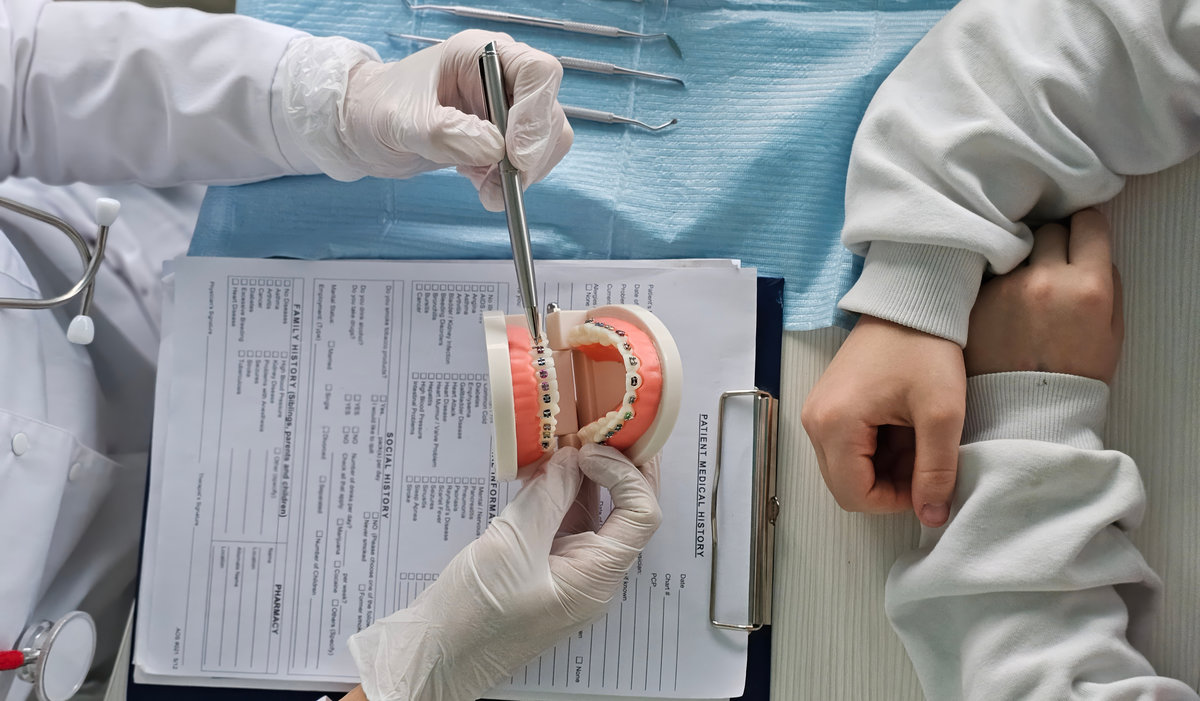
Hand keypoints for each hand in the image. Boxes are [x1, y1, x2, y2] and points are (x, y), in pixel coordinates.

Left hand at [281, 30, 571, 209]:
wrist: (367, 130)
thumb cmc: (380, 109)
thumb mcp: (404, 122)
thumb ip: (448, 133)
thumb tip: (495, 150)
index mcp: (483, 54)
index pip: (539, 73)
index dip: (536, 115)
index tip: (514, 154)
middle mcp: (504, 77)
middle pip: (549, 113)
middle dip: (529, 156)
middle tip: (500, 184)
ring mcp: (508, 109)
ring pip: (544, 144)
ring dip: (519, 175)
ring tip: (482, 186)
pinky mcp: (505, 139)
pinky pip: (529, 164)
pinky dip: (509, 182)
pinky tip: (477, 180)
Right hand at [347, 444, 660, 700]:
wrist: (436, 656)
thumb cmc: (473, 616)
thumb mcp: (512, 546)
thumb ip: (548, 496)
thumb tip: (571, 457)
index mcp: (598, 576)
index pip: (641, 512)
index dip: (625, 473)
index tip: (587, 449)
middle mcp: (594, 573)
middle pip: (625, 509)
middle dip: (614, 466)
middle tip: (593, 426)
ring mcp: (571, 570)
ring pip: (594, 512)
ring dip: (582, 475)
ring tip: (561, 440)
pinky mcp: (546, 566)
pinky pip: (566, 522)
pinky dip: (558, 492)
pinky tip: (540, 470)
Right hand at [802, 315, 965, 526]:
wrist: (908, 302)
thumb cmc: (925, 350)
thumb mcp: (942, 414)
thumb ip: (937, 471)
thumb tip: (933, 517)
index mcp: (834, 426)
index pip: (855, 496)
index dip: (895, 501)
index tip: (928, 480)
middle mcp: (813, 422)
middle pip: (846, 485)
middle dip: (888, 484)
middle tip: (924, 458)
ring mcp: (816, 412)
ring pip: (846, 468)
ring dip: (883, 467)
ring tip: (915, 438)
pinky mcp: (825, 405)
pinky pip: (845, 446)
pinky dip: (875, 449)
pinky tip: (901, 427)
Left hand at [966, 209, 1122, 380]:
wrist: (1024, 413)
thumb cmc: (1073, 376)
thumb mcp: (1111, 332)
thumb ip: (1108, 283)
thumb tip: (1094, 249)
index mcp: (1088, 287)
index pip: (1088, 222)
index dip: (1084, 229)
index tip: (1079, 237)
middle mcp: (1046, 280)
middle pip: (1048, 231)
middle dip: (1051, 244)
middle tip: (1050, 269)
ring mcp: (1006, 288)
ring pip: (1014, 251)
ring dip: (1020, 263)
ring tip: (1021, 293)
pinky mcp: (975, 299)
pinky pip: (988, 274)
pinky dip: (994, 283)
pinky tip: (1000, 307)